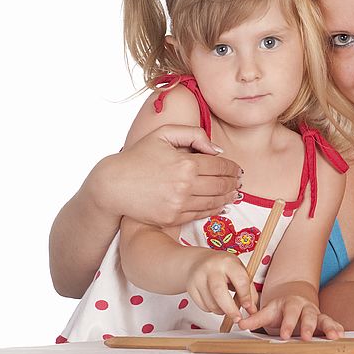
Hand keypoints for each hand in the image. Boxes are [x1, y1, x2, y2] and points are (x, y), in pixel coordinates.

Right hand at [93, 124, 242, 227]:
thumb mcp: (163, 134)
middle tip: (240, 182)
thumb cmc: (138, 157)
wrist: (113, 185)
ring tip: (235, 194)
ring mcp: (179, 204)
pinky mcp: (172, 218)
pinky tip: (221, 206)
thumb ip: (193, 134)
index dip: (233, 168)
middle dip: (234, 183)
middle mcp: (185, 185)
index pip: (221, 166)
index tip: (238, 170)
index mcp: (186, 163)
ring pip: (214, 202)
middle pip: (221, 185)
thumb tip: (218, 150)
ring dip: (228, 198)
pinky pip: (200, 214)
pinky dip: (214, 210)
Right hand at [185, 250, 258, 323]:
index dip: (245, 296)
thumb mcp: (239, 271)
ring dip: (221, 311)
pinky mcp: (190, 287)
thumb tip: (252, 310)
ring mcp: (199, 277)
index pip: (239, 280)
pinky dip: (212, 309)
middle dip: (230, 309)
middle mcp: (212, 268)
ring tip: (227, 308)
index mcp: (228, 262)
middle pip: (219, 293)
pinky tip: (216, 303)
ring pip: (211, 303)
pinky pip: (203, 306)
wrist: (199, 261)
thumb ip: (249, 290)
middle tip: (237, 318)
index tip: (248, 306)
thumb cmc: (223, 267)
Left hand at [237, 296, 343, 340]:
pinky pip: (332, 322)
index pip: (290, 314)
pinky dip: (338, 328)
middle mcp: (305, 307)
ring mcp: (316, 313)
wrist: (295, 295)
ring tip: (334, 336)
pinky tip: (342, 335)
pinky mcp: (324, 319)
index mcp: (291, 304)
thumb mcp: (268, 310)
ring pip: (324, 319)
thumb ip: (256, 318)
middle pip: (308, 316)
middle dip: (309, 326)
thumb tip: (240, 323)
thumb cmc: (281, 307)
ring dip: (329, 327)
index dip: (288, 324)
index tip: (285, 335)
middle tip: (307, 337)